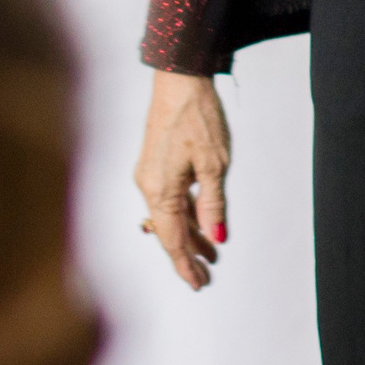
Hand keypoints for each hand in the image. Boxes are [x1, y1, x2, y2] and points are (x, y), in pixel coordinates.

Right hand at [135, 70, 229, 288]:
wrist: (179, 80)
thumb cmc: (198, 117)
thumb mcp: (214, 164)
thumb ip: (213, 203)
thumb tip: (216, 236)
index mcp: (160, 191)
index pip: (174, 240)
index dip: (186, 264)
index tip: (199, 283)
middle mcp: (148, 186)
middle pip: (170, 230)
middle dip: (189, 253)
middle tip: (208, 274)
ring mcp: (150, 174)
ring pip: (171, 214)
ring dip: (190, 232)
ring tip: (212, 251)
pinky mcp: (155, 163)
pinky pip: (169, 198)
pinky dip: (185, 212)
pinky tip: (200, 221)